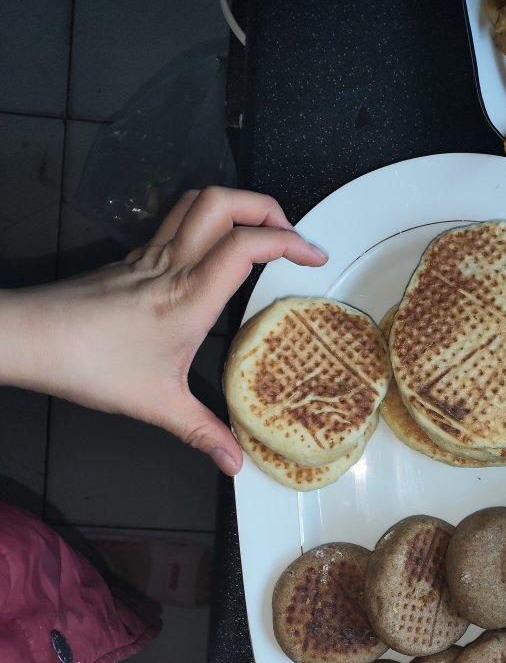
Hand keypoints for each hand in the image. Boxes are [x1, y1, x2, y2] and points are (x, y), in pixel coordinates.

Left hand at [0, 187, 326, 474]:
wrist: (31, 338)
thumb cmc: (91, 364)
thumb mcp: (157, 405)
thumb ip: (202, 432)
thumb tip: (234, 462)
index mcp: (190, 296)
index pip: (249, 245)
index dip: (292, 241)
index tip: (316, 256)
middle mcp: (173, 264)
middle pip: (224, 200)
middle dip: (266, 206)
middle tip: (291, 232)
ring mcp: (149, 254)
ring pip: (197, 200)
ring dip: (235, 204)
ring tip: (258, 230)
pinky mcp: (132, 257)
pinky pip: (175, 220)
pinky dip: (205, 221)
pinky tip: (210, 252)